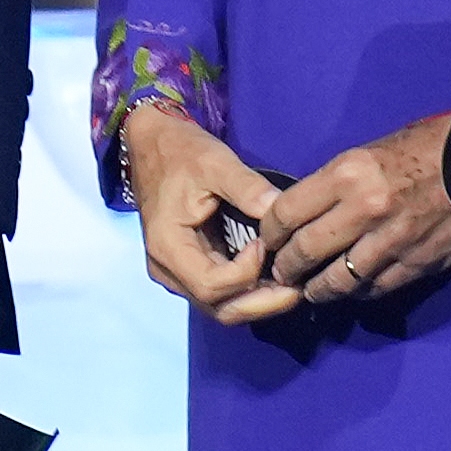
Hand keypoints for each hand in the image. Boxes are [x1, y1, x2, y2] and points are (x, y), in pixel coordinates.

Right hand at [121, 101, 300, 325]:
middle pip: (218, 308)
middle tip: (299, 289)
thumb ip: (248, 187)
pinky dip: (248, 292)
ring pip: (220, 307)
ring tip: (291, 286)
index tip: (266, 243)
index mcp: (167, 246)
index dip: (247, 273)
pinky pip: (219, 294)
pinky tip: (273, 277)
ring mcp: (175, 273)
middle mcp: (167, 270)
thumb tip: (284, 210)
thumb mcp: (215, 162)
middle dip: (262, 303)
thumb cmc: (180, 152)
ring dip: (258, 302)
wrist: (152, 143)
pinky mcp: (186, 269)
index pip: (212, 285)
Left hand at [247, 111, 450, 314]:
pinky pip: (375, 288)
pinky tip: (349, 290)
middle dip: (284, 267)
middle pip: (305, 252)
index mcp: (347, 175)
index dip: (268, 234)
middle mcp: (365, 211)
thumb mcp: (367, 152)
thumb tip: (303, 214)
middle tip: (279, 272)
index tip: (266, 241)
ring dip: (316, 290)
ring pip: (338, 280)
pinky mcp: (418, 264)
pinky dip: (357, 292)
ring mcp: (392, 242)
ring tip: (309, 290)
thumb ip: (334, 185)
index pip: (286, 214)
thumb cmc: (423, 147)